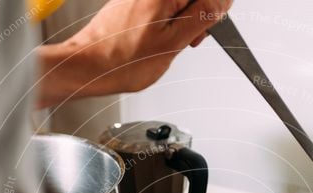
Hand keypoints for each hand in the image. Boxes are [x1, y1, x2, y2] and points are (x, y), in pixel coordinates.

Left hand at [37, 0, 232, 107]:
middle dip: (195, 17)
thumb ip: (203, 16)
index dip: (212, 12)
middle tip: (185, 40)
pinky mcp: (132, 3)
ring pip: (177, 5)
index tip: (204, 30)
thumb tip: (223, 1)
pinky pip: (160, 9)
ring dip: (179, 23)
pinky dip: (163, 24)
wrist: (89, 66)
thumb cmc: (123, 61)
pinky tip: (152, 41)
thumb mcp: (174, 42)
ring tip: (165, 43)